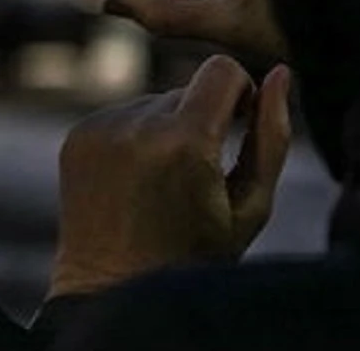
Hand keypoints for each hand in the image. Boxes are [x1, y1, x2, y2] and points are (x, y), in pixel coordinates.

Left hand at [49, 56, 291, 298]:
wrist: (111, 289)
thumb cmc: (193, 256)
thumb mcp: (248, 208)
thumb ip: (272, 137)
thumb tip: (281, 74)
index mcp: (186, 142)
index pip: (221, 69)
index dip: (241, 89)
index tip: (242, 119)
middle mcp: (137, 125)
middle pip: (188, 88)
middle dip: (202, 119)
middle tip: (200, 173)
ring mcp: (102, 129)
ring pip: (155, 102)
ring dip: (168, 129)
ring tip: (165, 184)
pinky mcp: (79, 136)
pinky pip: (122, 116)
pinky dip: (135, 139)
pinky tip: (136, 183)